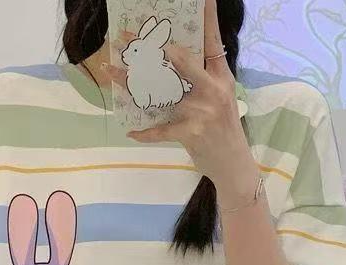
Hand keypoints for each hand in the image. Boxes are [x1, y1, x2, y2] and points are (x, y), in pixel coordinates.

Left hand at [121, 0, 260, 206]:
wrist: (234, 166)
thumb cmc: (224, 131)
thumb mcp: (220, 99)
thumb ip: (202, 80)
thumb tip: (173, 62)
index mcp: (220, 78)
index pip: (213, 42)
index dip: (208, 17)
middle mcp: (212, 90)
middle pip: (178, 60)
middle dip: (149, 47)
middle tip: (126, 37)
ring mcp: (202, 111)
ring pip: (160, 90)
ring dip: (131, 82)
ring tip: (111, 71)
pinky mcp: (191, 132)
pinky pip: (161, 130)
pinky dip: (146, 132)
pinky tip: (132, 131)